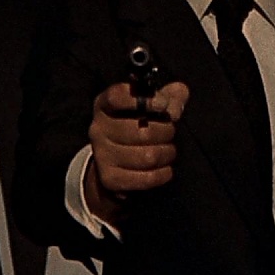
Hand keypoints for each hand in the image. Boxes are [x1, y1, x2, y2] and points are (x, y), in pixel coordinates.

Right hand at [85, 81, 189, 221]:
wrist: (118, 162)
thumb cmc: (138, 125)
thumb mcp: (152, 105)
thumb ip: (170, 96)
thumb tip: (176, 102)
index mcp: (104, 105)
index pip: (116, 97)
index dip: (143, 100)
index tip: (162, 104)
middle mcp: (98, 129)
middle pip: (141, 131)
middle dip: (165, 132)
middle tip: (171, 133)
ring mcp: (102, 155)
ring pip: (147, 157)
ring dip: (166, 153)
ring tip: (169, 150)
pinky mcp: (110, 178)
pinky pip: (147, 178)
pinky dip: (163, 173)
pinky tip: (165, 168)